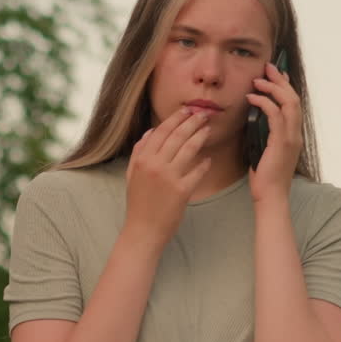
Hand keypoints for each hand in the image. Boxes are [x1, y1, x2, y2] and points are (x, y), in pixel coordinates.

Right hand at [124, 107, 212, 245]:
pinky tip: (208, 160)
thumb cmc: (138, 205)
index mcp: (142, 159)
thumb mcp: (132, 175)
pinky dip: (204, 164)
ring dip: (200, 136)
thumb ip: (139, 152)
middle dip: (192, 121)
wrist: (143, 231)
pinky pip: (197, 171)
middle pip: (177, 135)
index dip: (176, 118)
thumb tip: (150, 132)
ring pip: (189, 149)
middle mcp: (155, 164)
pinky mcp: (182, 191)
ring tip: (208, 129)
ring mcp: (169, 177)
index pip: (161, 131)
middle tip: (203, 114)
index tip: (186, 110)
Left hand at [246, 61, 302, 203]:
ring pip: (289, 102)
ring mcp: (291, 138)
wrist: (270, 196)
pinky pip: (276, 115)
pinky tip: (252, 98)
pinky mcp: (281, 143)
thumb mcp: (264, 149)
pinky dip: (264, 103)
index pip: (294, 103)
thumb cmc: (265, 177)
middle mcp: (296, 134)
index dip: (286, 85)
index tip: (275, 74)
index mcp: (293, 135)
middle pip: (293, 98)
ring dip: (273, 88)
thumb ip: (264, 133)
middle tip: (267, 67)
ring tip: (258, 80)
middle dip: (280, 80)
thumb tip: (254, 118)